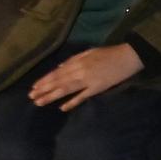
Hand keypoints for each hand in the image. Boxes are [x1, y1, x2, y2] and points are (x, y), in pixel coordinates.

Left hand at [29, 43, 143, 110]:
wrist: (129, 56)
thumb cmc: (110, 53)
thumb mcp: (90, 52)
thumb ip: (74, 59)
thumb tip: (59, 68)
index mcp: (78, 62)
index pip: (57, 73)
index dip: (45, 80)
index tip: (34, 87)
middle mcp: (80, 71)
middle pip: (59, 81)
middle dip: (44, 89)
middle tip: (31, 97)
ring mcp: (89, 80)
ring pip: (66, 89)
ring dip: (52, 96)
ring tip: (39, 103)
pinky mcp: (98, 88)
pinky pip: (82, 96)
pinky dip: (72, 102)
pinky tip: (62, 108)